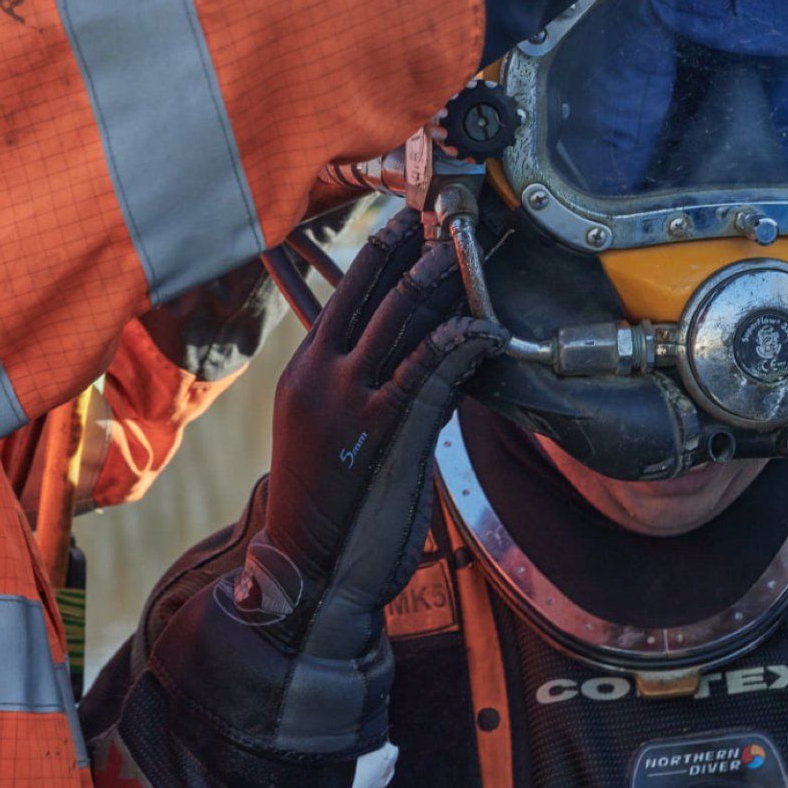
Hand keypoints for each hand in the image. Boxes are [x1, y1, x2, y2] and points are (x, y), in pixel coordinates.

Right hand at [235, 210, 505, 663]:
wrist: (308, 574)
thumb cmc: (333, 509)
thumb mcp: (343, 435)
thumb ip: (379, 390)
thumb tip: (427, 352)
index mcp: (306, 372)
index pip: (342, 294)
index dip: (378, 253)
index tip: (408, 220)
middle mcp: (320, 376)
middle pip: (367, 292)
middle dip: (408, 250)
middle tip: (442, 214)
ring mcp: (348, 402)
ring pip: (397, 321)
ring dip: (436, 281)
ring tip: (464, 251)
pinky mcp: (382, 432)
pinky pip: (424, 372)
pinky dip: (456, 343)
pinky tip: (481, 327)